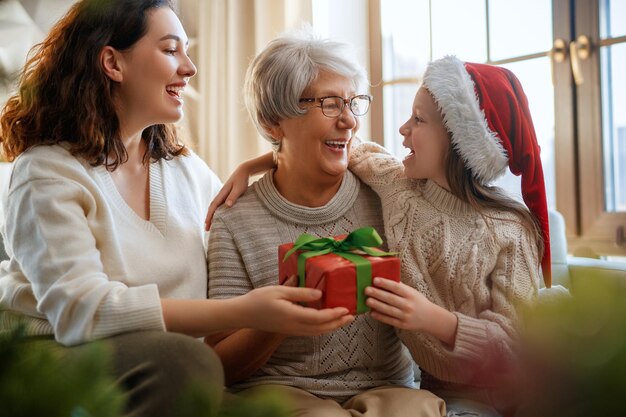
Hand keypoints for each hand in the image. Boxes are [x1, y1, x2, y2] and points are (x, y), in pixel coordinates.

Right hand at [204, 166, 251, 229]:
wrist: (243, 171)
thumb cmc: (242, 180)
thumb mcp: (239, 188)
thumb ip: (233, 196)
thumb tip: (227, 206)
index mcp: (222, 194)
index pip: (213, 207)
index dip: (209, 216)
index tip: (207, 225)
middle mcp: (221, 195)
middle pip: (212, 208)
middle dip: (209, 218)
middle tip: (206, 229)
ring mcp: (223, 195)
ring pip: (216, 207)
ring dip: (212, 215)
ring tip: (211, 224)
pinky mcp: (227, 195)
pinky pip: (220, 205)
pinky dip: (218, 211)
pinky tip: (220, 216)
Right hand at [237, 285, 353, 335]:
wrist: (242, 314)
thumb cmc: (259, 299)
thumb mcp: (279, 291)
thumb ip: (300, 293)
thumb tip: (320, 294)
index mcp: (293, 315)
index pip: (319, 318)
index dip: (334, 315)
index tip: (346, 309)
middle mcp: (294, 326)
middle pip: (321, 329)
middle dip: (338, 323)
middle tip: (352, 317)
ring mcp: (291, 331)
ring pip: (316, 333)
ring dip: (331, 327)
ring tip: (342, 320)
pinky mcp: (288, 331)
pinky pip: (310, 332)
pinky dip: (321, 328)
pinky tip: (325, 322)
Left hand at [364, 277, 429, 330]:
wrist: (430, 318)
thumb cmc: (417, 301)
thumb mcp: (412, 292)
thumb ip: (399, 287)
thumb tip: (384, 279)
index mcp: (410, 294)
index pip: (396, 287)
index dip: (385, 283)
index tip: (375, 280)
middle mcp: (408, 305)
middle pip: (391, 298)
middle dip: (377, 294)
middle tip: (367, 289)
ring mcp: (405, 316)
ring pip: (389, 310)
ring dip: (377, 305)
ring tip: (367, 300)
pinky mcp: (402, 324)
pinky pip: (389, 320)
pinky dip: (380, 316)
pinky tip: (372, 312)